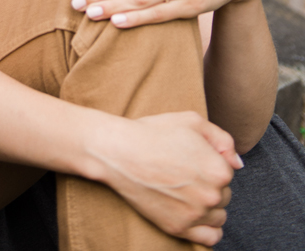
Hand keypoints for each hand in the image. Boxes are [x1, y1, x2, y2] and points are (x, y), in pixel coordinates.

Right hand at [95, 111, 239, 245]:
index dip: (211, 163)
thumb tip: (238, 164)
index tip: (193, 158)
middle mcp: (211, 196)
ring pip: (219, 217)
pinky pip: (210, 238)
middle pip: (225, 196)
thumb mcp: (192, 121)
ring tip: (189, 192)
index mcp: (218, 170)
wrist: (121, 152)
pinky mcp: (179, 228)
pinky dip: (208, 229)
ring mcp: (195, 215)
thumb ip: (223, 140)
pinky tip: (195, 214)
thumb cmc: (155, 132)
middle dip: (211, 185)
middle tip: (187, 173)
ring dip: (210, 207)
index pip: (228, 173)